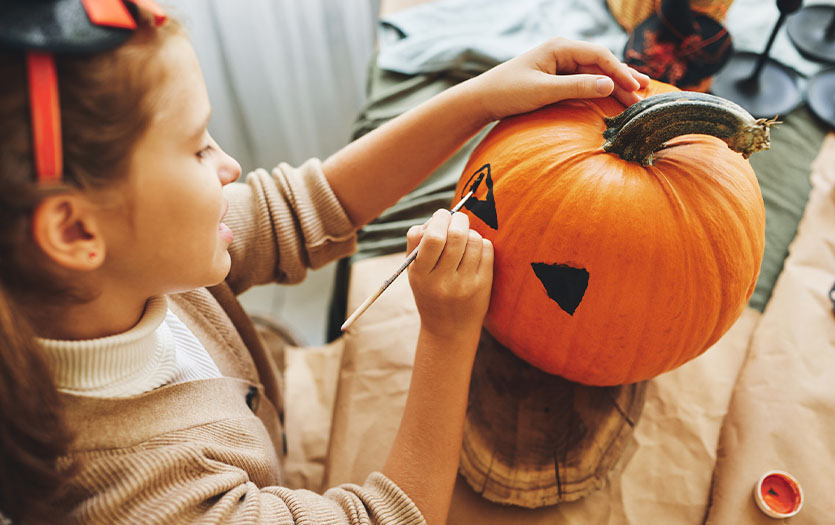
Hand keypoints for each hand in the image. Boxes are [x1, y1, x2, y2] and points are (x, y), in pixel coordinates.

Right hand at [406, 209, 492, 340]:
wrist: (448, 329)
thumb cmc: (429, 291)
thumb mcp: (414, 272)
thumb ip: (418, 243)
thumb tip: (439, 217)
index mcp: (421, 275)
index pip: (431, 237)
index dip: (438, 219)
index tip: (440, 217)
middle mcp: (443, 280)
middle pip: (456, 235)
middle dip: (457, 219)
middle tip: (456, 219)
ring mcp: (466, 284)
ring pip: (473, 239)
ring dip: (469, 232)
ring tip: (463, 239)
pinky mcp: (483, 285)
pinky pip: (487, 249)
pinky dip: (481, 243)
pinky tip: (473, 251)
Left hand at [465, 37, 650, 121]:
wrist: (482, 100)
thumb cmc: (508, 92)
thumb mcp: (543, 91)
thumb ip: (576, 87)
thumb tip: (609, 84)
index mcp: (560, 48)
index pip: (599, 56)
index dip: (620, 72)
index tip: (636, 88)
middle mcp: (563, 52)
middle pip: (602, 63)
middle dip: (624, 77)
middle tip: (645, 94)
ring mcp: (561, 64)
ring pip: (596, 73)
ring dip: (616, 85)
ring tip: (639, 95)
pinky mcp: (558, 78)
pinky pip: (586, 82)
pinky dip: (602, 89)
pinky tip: (616, 96)